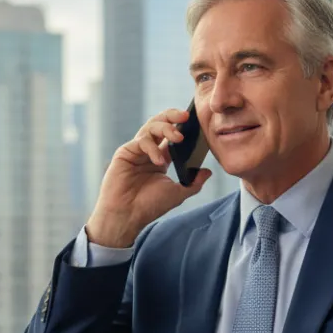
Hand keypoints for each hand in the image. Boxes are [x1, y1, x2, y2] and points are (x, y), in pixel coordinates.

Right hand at [85, 109, 213, 247]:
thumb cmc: (149, 206)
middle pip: (160, 124)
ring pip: (150, 127)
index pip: (172, 135)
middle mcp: (148, 151)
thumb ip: (194, 183)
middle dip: (173, 116)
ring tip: (178, 137)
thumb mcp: (177, 194)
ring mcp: (136, 150)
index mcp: (160, 158)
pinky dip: (152, 148)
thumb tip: (208, 172)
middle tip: (186, 116)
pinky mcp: (125, 152)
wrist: (127, 216)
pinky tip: (158, 161)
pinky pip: (141, 141)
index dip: (183, 127)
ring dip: (166, 128)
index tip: (196, 123)